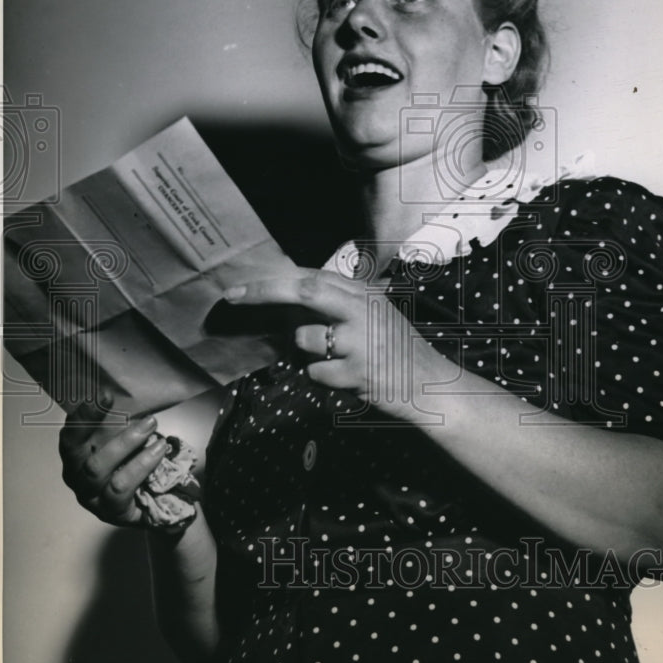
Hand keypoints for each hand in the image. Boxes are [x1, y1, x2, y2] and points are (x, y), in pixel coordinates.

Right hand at [59, 390, 168, 526]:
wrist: (152, 504)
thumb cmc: (131, 466)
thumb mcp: (123, 442)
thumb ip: (118, 424)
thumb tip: (124, 395)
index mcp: (74, 457)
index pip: (70, 435)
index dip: (83, 415)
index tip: (104, 395)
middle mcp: (76, 477)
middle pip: (75, 451)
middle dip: (100, 425)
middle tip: (130, 409)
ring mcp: (91, 497)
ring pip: (97, 468)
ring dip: (126, 444)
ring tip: (152, 429)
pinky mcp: (110, 511)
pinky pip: (120, 488)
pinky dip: (140, 467)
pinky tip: (158, 452)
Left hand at [225, 269, 436, 418]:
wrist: (431, 386)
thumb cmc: (396, 351)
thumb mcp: (373, 316)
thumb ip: (339, 305)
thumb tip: (288, 303)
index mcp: (364, 294)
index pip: (312, 276)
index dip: (274, 279)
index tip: (241, 285)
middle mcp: (363, 310)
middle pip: (305, 291)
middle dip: (263, 291)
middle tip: (231, 296)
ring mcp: (360, 341)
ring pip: (305, 339)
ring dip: (307, 352)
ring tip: (337, 360)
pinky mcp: (358, 372)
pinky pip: (315, 373)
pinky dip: (323, 378)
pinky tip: (347, 379)